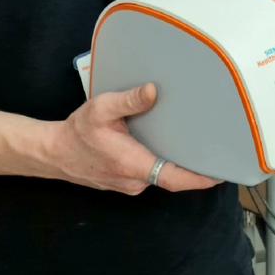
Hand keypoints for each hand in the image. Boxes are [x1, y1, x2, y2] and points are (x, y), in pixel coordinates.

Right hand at [44, 83, 219, 194]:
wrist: (53, 153)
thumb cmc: (77, 132)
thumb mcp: (101, 109)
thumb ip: (129, 100)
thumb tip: (153, 91)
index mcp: (133, 164)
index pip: (174, 178)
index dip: (199, 178)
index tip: (221, 175)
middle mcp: (135, 180)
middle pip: (172, 176)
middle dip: (194, 166)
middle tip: (217, 149)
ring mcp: (130, 183)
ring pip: (161, 174)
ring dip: (177, 163)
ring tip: (198, 144)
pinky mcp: (125, 181)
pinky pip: (150, 173)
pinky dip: (162, 162)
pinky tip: (169, 145)